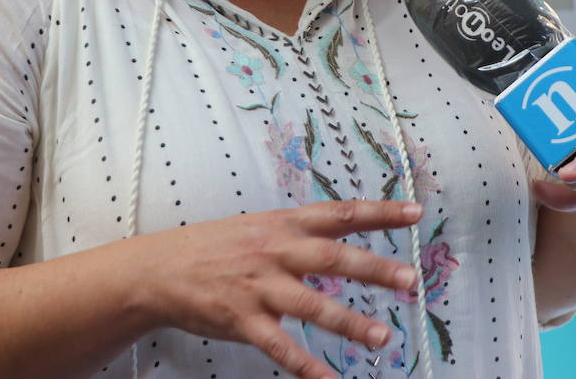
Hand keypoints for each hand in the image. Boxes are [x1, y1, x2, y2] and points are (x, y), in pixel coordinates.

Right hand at [133, 200, 423, 378]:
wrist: (159, 269)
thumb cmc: (214, 247)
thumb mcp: (258, 226)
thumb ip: (298, 234)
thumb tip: (340, 237)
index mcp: (283, 224)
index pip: (339, 213)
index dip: (379, 212)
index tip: (416, 212)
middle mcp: (275, 251)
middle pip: (332, 257)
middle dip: (374, 269)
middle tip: (411, 279)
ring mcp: (259, 287)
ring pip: (312, 304)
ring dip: (349, 322)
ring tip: (383, 337)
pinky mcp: (243, 320)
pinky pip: (280, 347)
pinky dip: (306, 367)